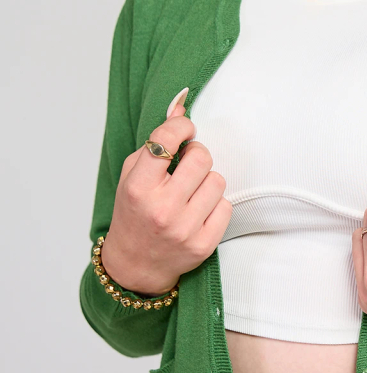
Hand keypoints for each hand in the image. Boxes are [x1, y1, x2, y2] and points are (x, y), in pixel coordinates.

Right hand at [100, 87, 232, 296]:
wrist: (136, 264)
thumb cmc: (134, 213)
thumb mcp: (133, 175)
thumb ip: (156, 142)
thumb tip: (181, 108)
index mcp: (138, 187)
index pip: (166, 140)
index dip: (181, 128)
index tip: (185, 130)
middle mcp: (161, 209)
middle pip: (201, 158)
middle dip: (197, 156)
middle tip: (187, 166)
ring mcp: (184, 229)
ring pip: (218, 181)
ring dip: (207, 182)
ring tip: (191, 192)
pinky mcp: (204, 245)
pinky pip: (226, 206)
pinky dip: (216, 205)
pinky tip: (199, 212)